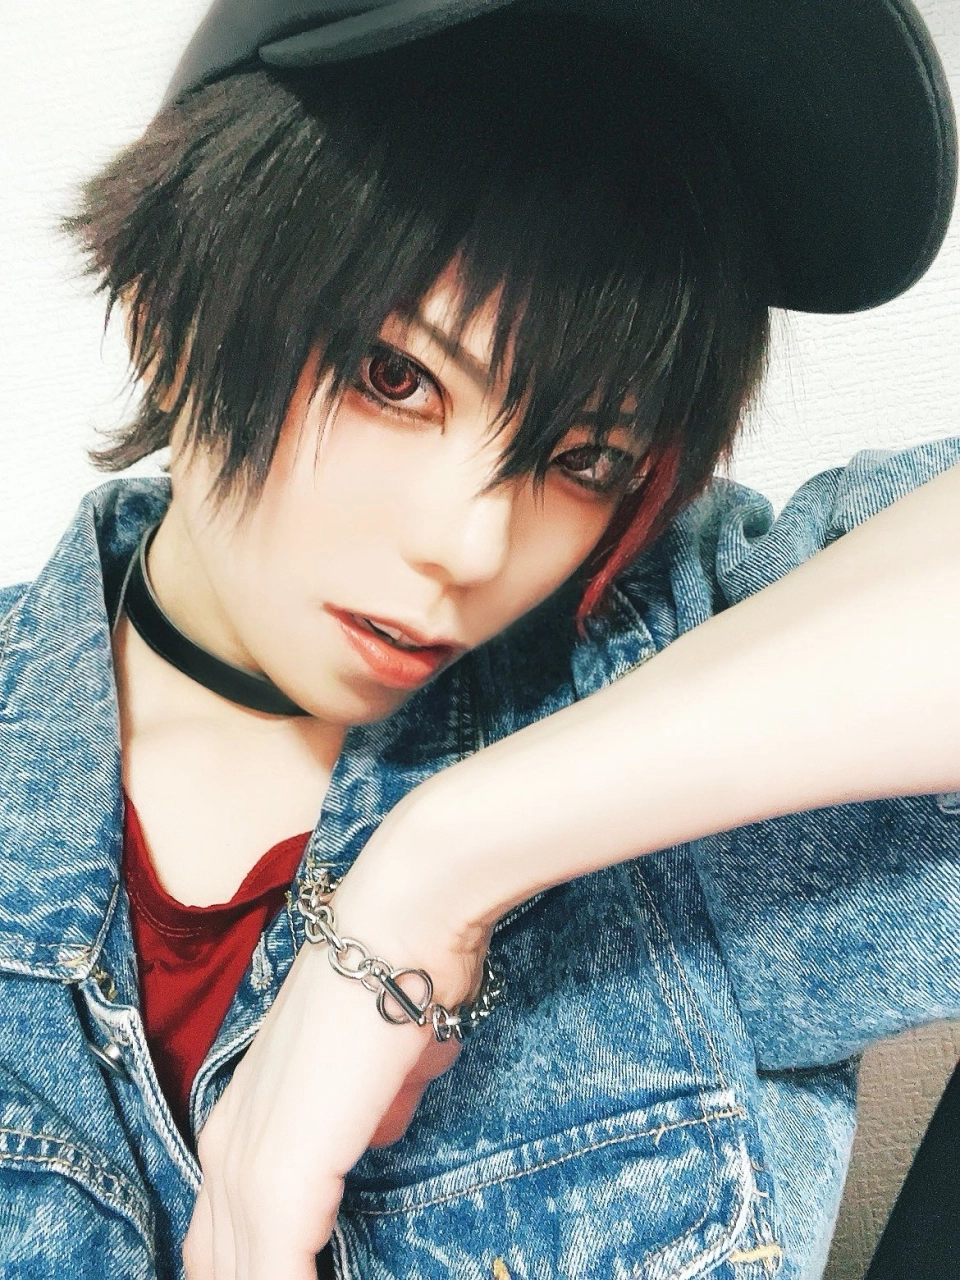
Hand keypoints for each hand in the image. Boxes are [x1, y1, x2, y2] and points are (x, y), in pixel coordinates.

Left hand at [181, 859, 488, 1279]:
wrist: (398, 929)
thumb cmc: (398, 983)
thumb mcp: (378, 1068)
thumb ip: (367, 1111)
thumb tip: (378, 1126)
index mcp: (242, 1121)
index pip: (225, 1234)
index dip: (255, 1269)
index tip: (290, 1270)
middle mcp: (226, 1145)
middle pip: (219, 1262)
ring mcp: (246, 1163)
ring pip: (243, 1273)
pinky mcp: (280, 1178)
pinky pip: (279, 1274)